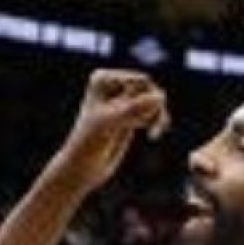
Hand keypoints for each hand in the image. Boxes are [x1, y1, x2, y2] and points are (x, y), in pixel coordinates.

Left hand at [47, 70, 168, 192]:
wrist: (83, 166)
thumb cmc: (89, 142)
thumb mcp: (110, 122)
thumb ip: (134, 107)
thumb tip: (161, 96)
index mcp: (103, 79)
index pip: (140, 81)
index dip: (143, 102)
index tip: (131, 122)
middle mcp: (112, 85)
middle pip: (150, 88)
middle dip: (154, 107)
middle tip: (154, 129)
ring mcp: (123, 100)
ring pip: (155, 99)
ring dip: (158, 115)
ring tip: (154, 133)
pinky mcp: (131, 115)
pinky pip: (155, 110)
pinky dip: (159, 121)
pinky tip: (153, 136)